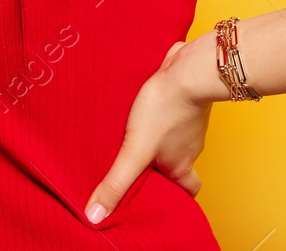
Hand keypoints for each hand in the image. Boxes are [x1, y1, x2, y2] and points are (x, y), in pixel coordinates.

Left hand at [84, 38, 212, 222]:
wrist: (187, 70)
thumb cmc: (165, 110)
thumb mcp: (135, 151)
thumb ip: (116, 182)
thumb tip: (96, 216)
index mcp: (181, 165)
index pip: (187, 191)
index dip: (177, 198)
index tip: (161, 200)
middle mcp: (189, 147)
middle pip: (177, 164)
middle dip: (159, 167)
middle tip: (138, 167)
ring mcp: (188, 122)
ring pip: (174, 138)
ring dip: (156, 139)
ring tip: (131, 136)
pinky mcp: (182, 99)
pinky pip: (170, 112)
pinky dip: (158, 114)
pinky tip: (140, 108)